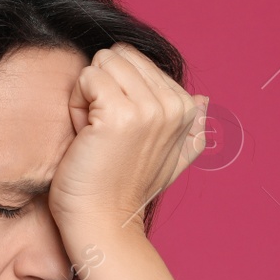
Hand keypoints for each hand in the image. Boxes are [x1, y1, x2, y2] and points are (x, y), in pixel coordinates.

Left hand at [49, 41, 209, 232]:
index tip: (120, 132)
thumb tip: (204, 100)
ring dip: (87, 97)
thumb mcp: (171, 158)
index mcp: (186, 107)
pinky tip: (86, 135)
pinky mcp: (120, 114)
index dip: (117, 92)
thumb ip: (190, 128)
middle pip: (117, 56)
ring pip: (101, 64)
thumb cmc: (126, 191)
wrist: (104, 222)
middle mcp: (174, 104)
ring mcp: (149, 109)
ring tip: (95, 134)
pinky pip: (86, 78)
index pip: (134, 60)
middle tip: (103, 132)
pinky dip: (76, 106)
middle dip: (101, 89)